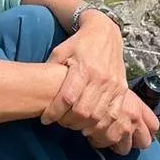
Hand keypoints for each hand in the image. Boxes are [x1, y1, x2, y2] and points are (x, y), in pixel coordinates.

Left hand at [42, 11, 155, 152]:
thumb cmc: (78, 43)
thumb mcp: (60, 51)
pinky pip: (114, 114)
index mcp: (83, 68)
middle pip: (83, 111)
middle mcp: (100, 78)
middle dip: (68, 122)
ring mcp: (113, 85)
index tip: (45, 119)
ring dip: (84, 126)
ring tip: (73, 125)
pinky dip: (102, 125)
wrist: (105, 33)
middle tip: (59, 122)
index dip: (54, 112)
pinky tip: (91, 126)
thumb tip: (37, 88)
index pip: (67, 98)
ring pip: (98, 116)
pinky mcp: (122, 89)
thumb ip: (50, 69)